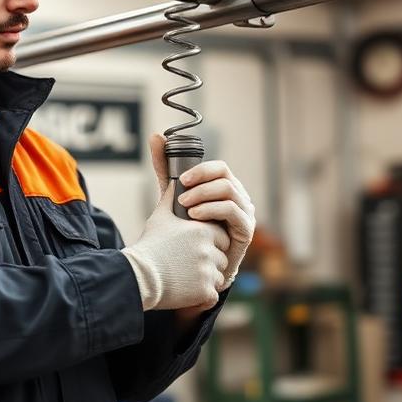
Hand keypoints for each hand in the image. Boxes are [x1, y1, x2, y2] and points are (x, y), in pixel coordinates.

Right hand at [121, 183, 229, 310]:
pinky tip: (184, 289)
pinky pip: (211, 295)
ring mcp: (209, 271)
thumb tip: (174, 182)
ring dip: (206, 280)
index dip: (208, 244)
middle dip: (209, 262)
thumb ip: (171, 198)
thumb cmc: (150, 245)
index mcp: (203, 230)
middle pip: (221, 258)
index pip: (221, 237)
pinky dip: (201, 295)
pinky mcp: (206, 291)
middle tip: (186, 264)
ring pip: (218, 277)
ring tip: (184, 277)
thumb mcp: (160, 217)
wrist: (139, 275)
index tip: (191, 249)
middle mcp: (209, 249)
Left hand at [149, 133, 255, 290]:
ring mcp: (245, 212)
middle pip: (225, 176)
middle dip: (201, 182)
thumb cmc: (188, 229)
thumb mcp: (174, 196)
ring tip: (185, 207)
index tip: (182, 179)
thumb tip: (155, 137)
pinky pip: (233, 211)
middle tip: (181, 194)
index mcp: (224, 186)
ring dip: (204, 196)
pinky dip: (212, 210)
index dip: (201, 170)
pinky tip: (195, 217)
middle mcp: (239, 196)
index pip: (220, 167)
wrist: (197, 265)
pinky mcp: (246, 229)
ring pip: (229, 191)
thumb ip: (166, 169)